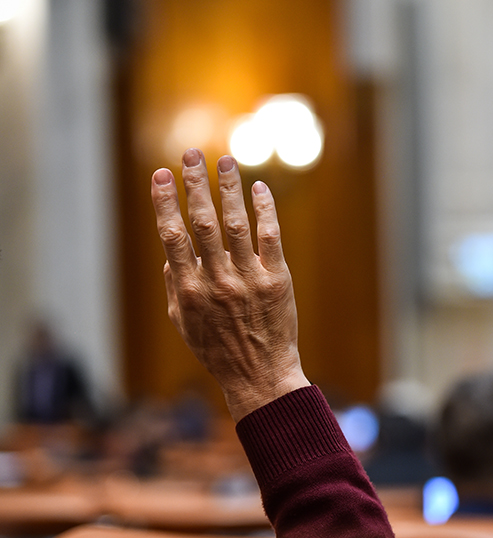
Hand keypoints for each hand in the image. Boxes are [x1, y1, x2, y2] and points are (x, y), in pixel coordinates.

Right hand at [151, 148, 309, 421]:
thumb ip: (174, 284)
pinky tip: (258, 189)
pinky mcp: (277, 280)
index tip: (162, 174)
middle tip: (192, 154)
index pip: (173, 236)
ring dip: (229, 189)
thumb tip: (171, 251)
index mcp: (188, 290)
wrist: (260, 375)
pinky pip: (270, 237)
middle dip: (196, 185)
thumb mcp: (182, 323)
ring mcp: (248, 279)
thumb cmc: (218, 349)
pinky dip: (264, 211)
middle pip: (204, 222)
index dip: (166, 202)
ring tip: (226, 162)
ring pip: (236, 224)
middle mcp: (217, 281)